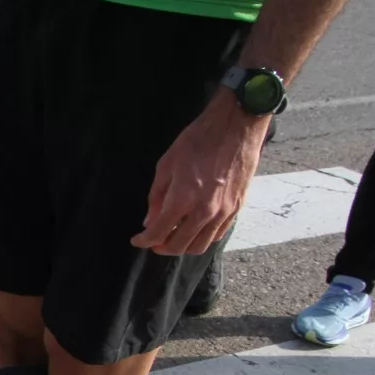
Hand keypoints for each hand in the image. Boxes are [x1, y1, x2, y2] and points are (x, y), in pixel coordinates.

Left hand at [132, 89, 270, 255]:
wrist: (236, 127)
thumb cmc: (198, 141)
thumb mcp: (166, 165)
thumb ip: (156, 197)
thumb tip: (149, 221)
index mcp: (183, 199)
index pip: (159, 232)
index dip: (144, 241)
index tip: (137, 240)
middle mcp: (205, 211)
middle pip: (179, 245)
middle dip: (161, 247)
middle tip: (153, 241)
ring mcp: (224, 212)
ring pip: (200, 246)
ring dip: (182, 247)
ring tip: (172, 238)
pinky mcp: (237, 208)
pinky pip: (217, 235)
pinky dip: (202, 239)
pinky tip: (193, 230)